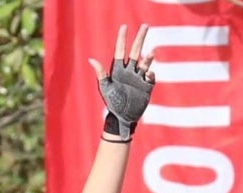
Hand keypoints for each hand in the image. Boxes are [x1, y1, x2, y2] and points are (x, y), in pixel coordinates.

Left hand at [89, 24, 155, 140]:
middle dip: (140, 38)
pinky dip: (151, 74)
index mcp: (118, 70)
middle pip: (136, 51)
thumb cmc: (112, 103)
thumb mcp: (105, 88)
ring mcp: (138, 78)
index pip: (120, 51)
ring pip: (145, 63)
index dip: (122, 39)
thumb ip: (100, 73)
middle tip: (145, 25)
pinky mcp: (146, 87)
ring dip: (148, 57)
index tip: (124, 27)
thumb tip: (91, 59)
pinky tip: (149, 75)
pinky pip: (151, 76)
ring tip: (151, 53)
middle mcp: (129, 72)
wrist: (122, 118)